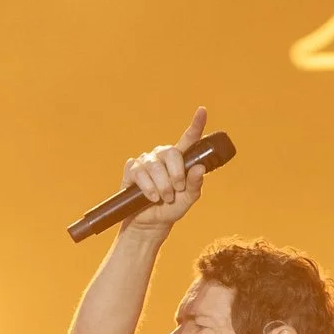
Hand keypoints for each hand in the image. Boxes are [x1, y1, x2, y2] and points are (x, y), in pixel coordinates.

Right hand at [119, 106, 208, 234]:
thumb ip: (195, 184)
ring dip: (161, 185)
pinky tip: (151, 196)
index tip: (202, 110)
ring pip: (155, 167)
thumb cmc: (170, 208)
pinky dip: (147, 187)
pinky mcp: (131, 170)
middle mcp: (162, 155)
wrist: (149, 222)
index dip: (196, 124)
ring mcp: (146, 161)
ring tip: (163, 198)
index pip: (189, 138)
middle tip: (176, 190)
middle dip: (176, 174)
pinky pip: (139, 174)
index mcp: (180, 158)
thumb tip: (200, 168)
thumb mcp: (188, 199)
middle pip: (171, 153)